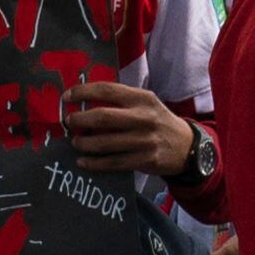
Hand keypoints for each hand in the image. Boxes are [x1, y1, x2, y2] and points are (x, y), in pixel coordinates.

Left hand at [60, 73, 198, 178]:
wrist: (187, 147)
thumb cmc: (158, 121)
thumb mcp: (146, 103)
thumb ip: (122, 100)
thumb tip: (85, 102)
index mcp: (142, 98)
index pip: (107, 90)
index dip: (83, 92)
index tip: (67, 97)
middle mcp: (144, 118)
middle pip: (103, 118)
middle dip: (80, 120)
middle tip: (69, 122)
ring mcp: (144, 141)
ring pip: (105, 143)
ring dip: (84, 143)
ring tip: (76, 142)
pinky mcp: (144, 160)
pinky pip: (113, 163)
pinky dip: (94, 163)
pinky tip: (83, 162)